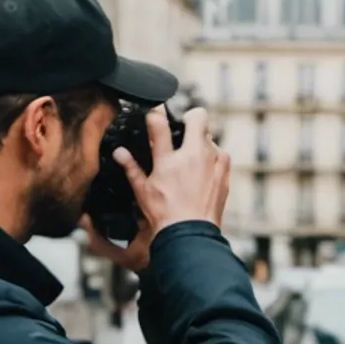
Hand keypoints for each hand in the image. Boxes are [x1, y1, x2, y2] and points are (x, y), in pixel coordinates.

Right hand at [85, 105, 231, 273]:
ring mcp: (212, 162)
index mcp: (169, 159)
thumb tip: (119, 153)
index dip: (156, 112)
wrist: (191, 234)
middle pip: (199, 116)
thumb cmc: (166, 215)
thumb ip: (131, 167)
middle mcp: (193, 156)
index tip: (156, 109)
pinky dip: (214, 158)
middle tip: (183, 129)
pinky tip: (204, 170)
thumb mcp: (143, 190)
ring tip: (193, 158)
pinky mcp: (224, 173)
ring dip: (202, 142)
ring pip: (211, 137)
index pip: (160, 124)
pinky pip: (222, 154)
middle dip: (191, 118)